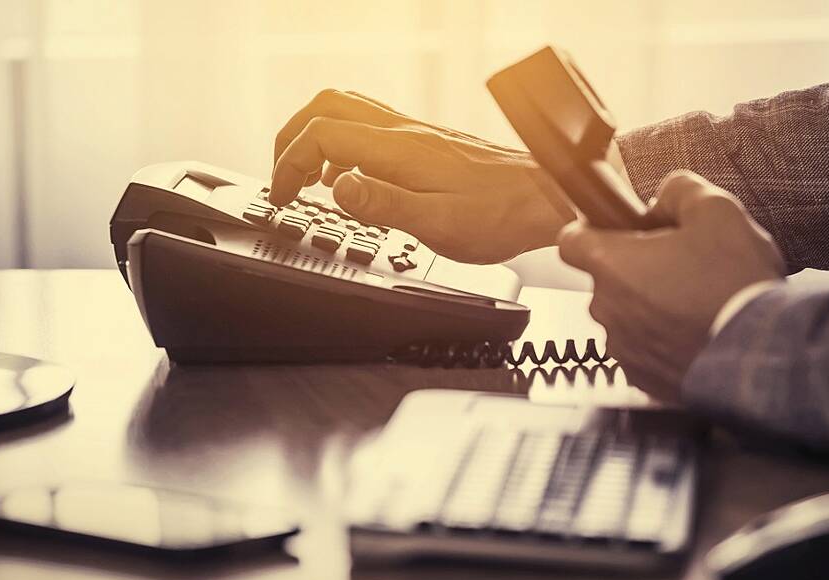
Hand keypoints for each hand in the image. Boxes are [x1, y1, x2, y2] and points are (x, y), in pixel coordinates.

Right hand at [269, 89, 587, 262]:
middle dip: (291, 139)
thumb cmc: (501, 215)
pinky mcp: (427, 142)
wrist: (547, 197)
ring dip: (315, 137)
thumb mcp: (438, 224)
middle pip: (326, 107)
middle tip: (282, 179)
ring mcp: (415, 133)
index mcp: (399, 149)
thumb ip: (383, 204)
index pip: (321, 136)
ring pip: (347, 110)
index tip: (283, 197)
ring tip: (306, 178)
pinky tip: (351, 180)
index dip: (289, 163)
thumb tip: (337, 189)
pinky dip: (343, 145)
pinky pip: (370, 126)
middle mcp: (404, 131)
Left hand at [558, 170, 785, 400]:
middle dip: (637, 268)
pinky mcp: (642, 378)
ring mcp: (622, 347)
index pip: (570, 240)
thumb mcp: (717, 212)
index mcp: (612, 264)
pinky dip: (663, 340)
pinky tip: (697, 331)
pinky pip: (644, 350)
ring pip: (626, 316)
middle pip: (607, 278)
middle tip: (681, 265)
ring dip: (651, 307)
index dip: (592, 230)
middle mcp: (606, 308)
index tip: (615, 230)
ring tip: (696, 302)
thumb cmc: (735, 288)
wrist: (761, 356)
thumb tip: (668, 194)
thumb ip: (680, 190)